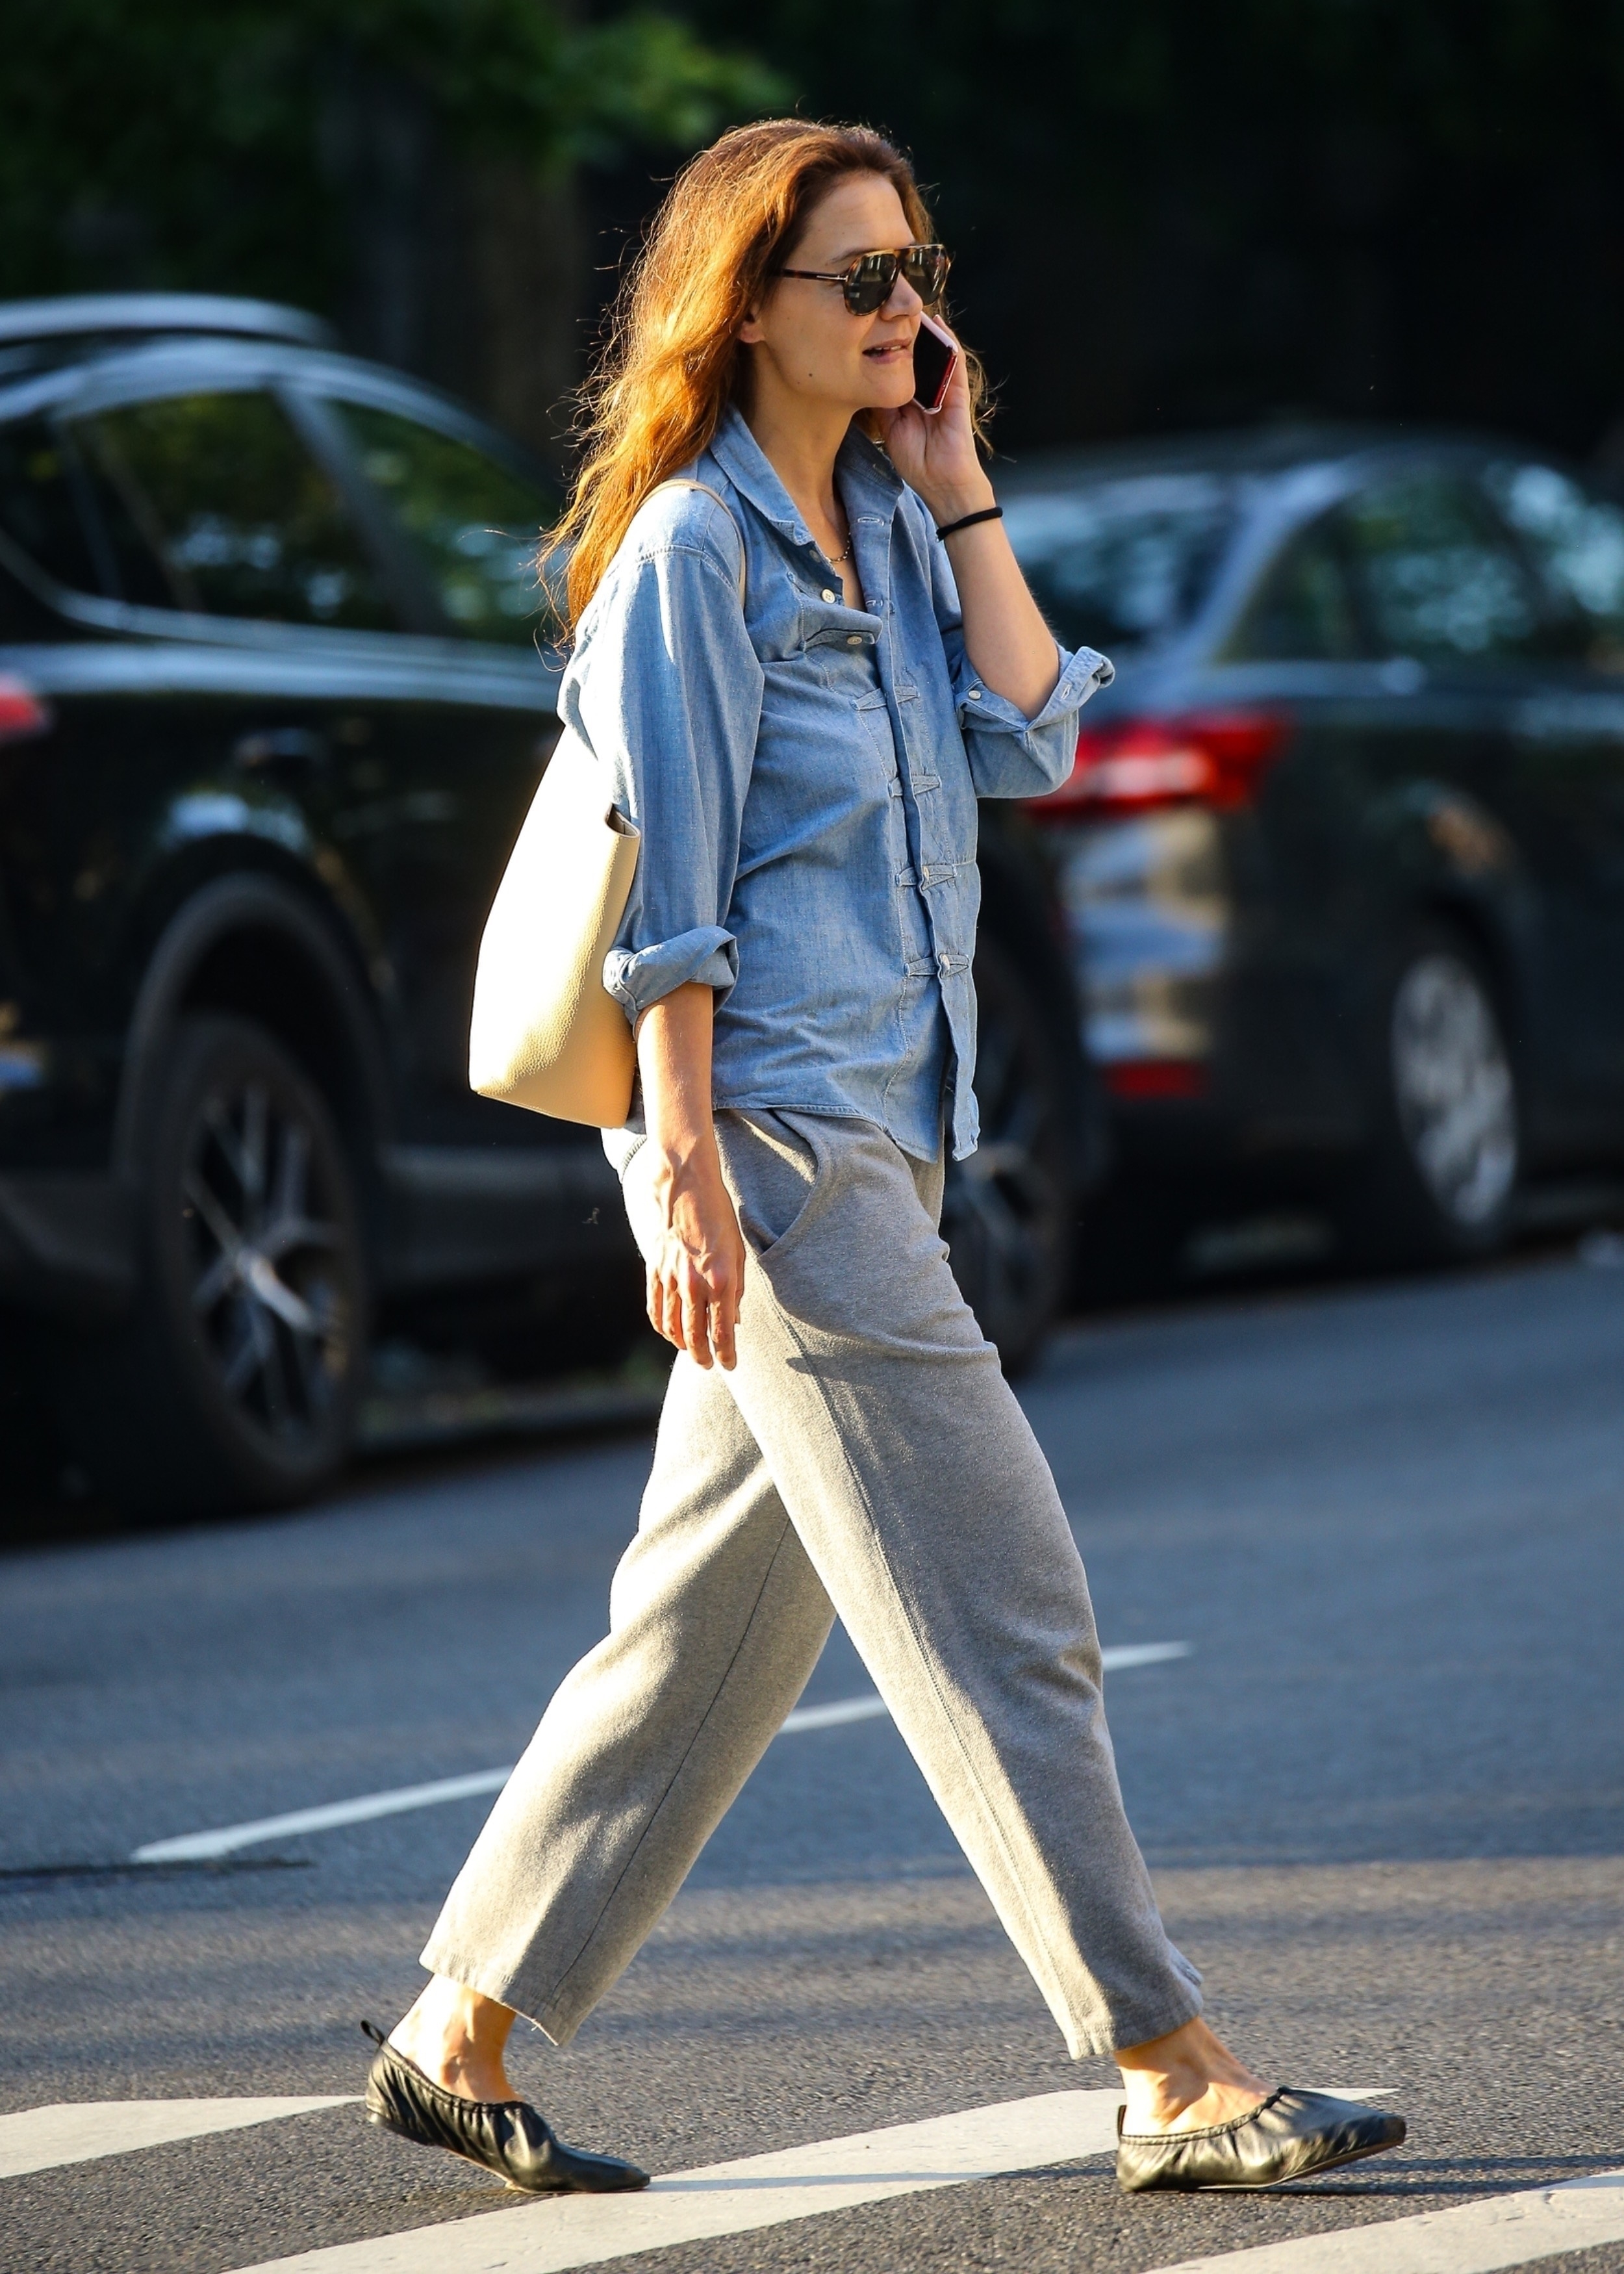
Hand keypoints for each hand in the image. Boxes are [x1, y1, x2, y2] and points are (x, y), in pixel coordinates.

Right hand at [645, 1140, 745, 1369]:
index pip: (722, 1333)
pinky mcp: (654, 1271)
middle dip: (703, 1356)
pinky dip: (661, 1327)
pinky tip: (669, 1333)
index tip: (730, 1365)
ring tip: (691, 1352)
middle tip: (709, 1365)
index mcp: (721, 1280)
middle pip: (695, 1336)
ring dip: (682, 1345)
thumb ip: (736, 1290)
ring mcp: (670, 1279)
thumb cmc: (719, 1218)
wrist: (686, 1187)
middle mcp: (694, 1284)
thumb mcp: (738, 1253)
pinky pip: (655, 1309)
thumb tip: (734, 1321)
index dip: (726, 1355)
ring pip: (672, 1327)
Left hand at [872, 326, 993, 527]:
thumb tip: (862, 378)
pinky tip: (938, 325)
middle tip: (888, 309)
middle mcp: (926, 390)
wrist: (943, 484)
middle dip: (904, 333)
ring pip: (934, 353)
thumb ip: (881, 405)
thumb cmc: (917, 463)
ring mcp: (943, 389)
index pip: (897, 366)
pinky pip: (954, 362)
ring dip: (925, 331)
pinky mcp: (957, 392)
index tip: (870, 326)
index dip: (886, 347)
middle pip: (915, 354)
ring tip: (910, 308)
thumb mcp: (889, 430)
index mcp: (909, 399)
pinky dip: (948, 342)